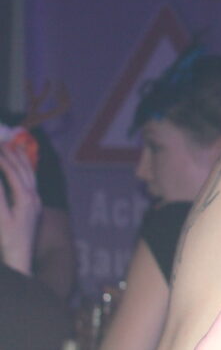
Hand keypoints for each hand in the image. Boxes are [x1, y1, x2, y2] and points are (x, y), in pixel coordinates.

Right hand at [0, 143, 42, 274]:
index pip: (13, 174)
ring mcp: (36, 203)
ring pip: (31, 175)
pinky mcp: (34, 208)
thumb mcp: (0, 219)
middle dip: (13, 155)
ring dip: (22, 161)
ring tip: (15, 147)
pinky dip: (26, 172)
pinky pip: (31, 183)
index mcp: (26, 199)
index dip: (2, 160)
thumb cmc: (8, 241)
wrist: (21, 260)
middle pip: (25, 171)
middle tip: (4, 141)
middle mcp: (35, 198)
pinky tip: (21, 169)